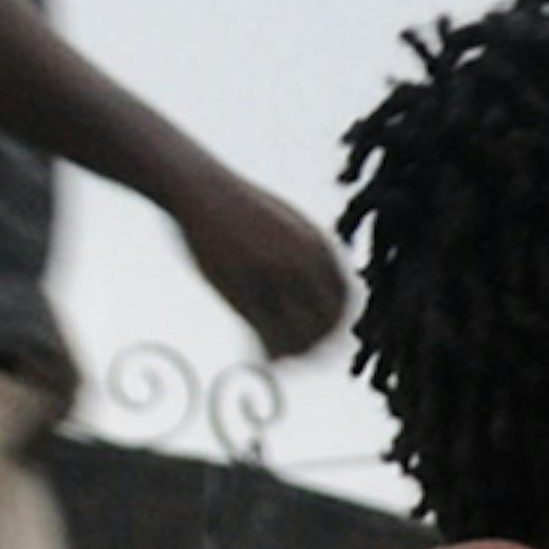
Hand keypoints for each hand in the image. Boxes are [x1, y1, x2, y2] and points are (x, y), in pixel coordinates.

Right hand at [181, 165, 354, 360]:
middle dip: (317, 345)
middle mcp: (304, 265)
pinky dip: (268, 354)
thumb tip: (327, 283)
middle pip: (327, 323)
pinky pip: (266, 336)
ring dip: (293, 355)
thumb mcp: (291, 223)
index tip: (324, 336)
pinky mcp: (244, 290)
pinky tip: (260, 358)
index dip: (337, 324)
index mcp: (321, 247)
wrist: (203, 190)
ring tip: (279, 359)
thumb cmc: (243, 207)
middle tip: (301, 355)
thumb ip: (313, 254)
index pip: (346, 301)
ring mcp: (275, 279)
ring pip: (299, 336)